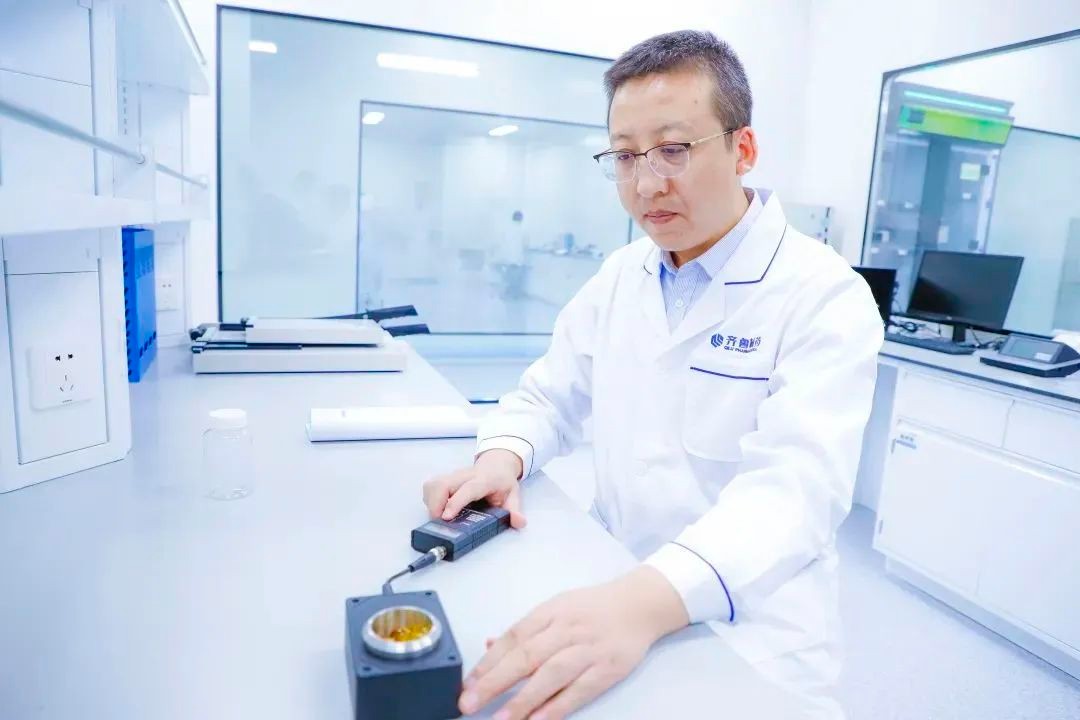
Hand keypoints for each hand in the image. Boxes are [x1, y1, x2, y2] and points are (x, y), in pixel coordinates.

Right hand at [422, 449, 526, 527]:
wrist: (496, 464)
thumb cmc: (502, 482)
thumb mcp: (513, 495)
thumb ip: (514, 510)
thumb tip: (519, 522)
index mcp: (484, 480)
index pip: (468, 489)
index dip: (456, 502)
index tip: (446, 516)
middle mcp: (465, 475)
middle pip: (443, 484)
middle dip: (436, 504)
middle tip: (440, 523)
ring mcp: (453, 475)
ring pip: (433, 484)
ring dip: (431, 503)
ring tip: (438, 518)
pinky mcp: (444, 478)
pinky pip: (430, 487)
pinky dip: (429, 500)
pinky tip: (437, 509)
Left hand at [459, 566, 688, 719]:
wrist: (640, 604)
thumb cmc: (593, 607)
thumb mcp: (557, 607)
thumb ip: (525, 629)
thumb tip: (489, 646)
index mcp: (550, 612)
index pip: (512, 637)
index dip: (488, 662)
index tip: (467, 684)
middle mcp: (566, 629)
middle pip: (526, 656)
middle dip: (495, 681)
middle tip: (469, 702)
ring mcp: (588, 649)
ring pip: (550, 675)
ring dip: (523, 698)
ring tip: (500, 718)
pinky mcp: (607, 668)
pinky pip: (579, 690)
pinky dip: (558, 706)